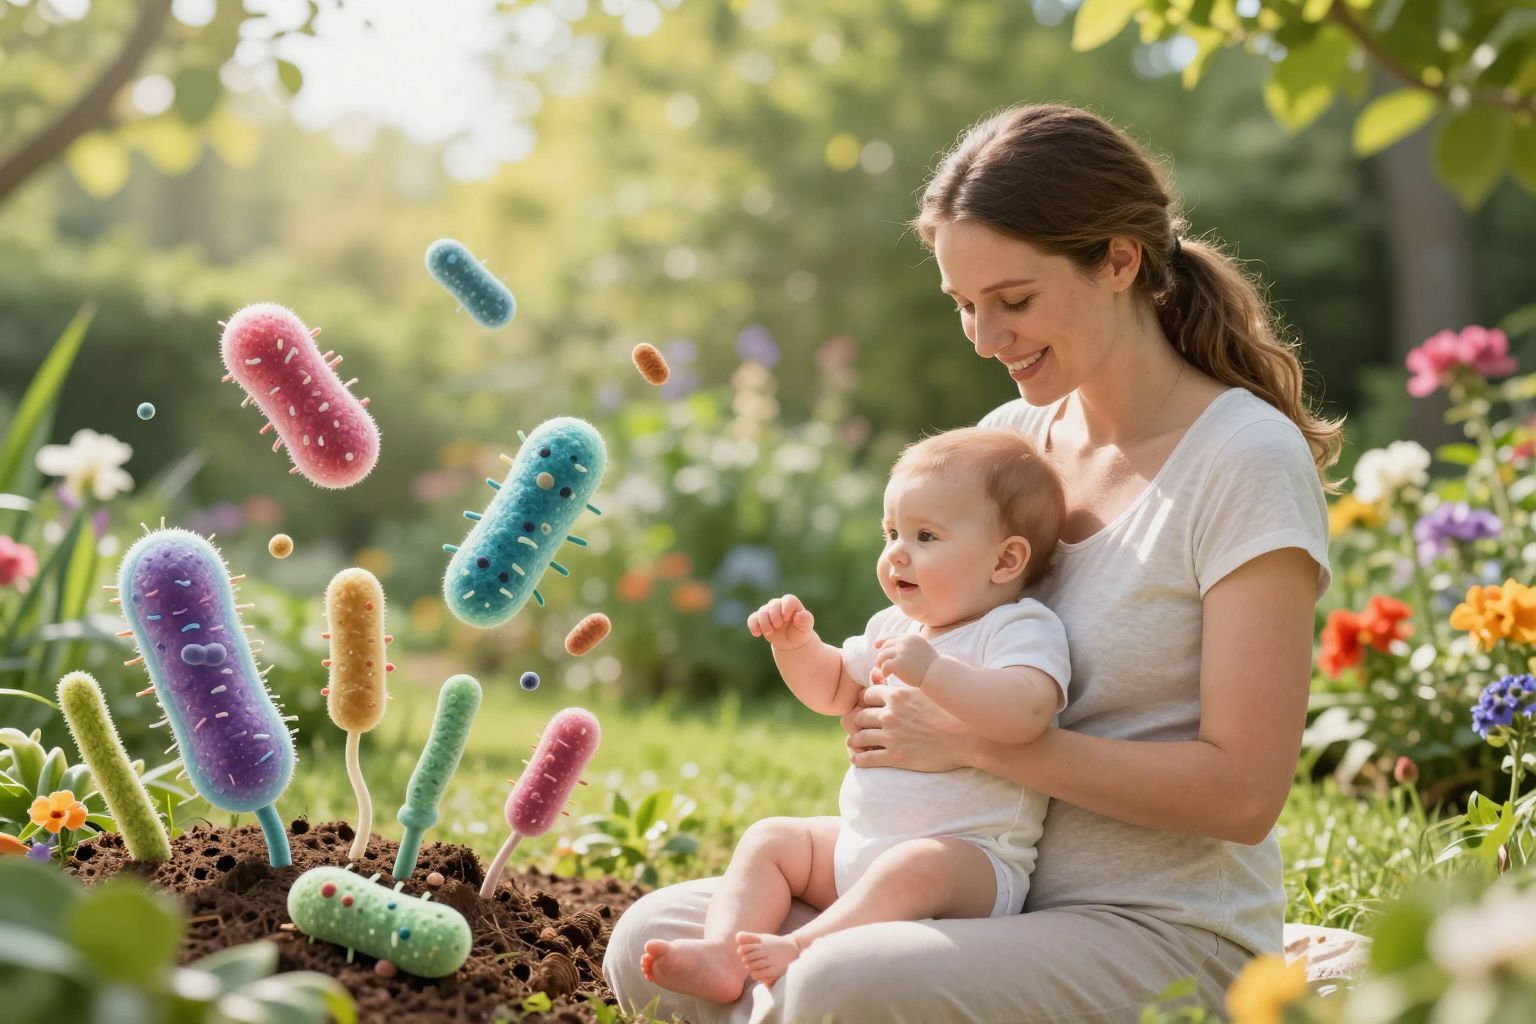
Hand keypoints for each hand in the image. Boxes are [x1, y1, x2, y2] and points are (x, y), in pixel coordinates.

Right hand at [747, 594, 816, 651]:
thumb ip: (806, 620)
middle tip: (778, 626)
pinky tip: (757, 634)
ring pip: (762, 612)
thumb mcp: (806, 627)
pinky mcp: (759, 619)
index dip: (786, 607)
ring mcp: (768, 611)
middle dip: (774, 616)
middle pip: (773, 604)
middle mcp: (779, 605)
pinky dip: (753, 626)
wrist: (790, 641)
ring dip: (764, 623)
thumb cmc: (800, 631)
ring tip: (770, 633)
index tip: (786, 618)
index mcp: (791, 603)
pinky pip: (752, 619)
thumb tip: (798, 616)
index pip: (788, 600)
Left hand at [840, 683, 975, 771]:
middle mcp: (890, 714)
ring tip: (854, 744)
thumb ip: (909, 686)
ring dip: (854, 740)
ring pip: (859, 736)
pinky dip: (859, 759)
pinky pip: (867, 758)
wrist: (968, 738)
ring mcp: (891, 736)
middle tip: (856, 726)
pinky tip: (858, 760)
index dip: (865, 702)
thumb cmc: (952, 713)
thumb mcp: (928, 693)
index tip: (866, 708)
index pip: (867, 695)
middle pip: (859, 715)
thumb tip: (904, 677)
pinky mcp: (895, 757)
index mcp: (898, 695)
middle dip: (856, 721)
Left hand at [872, 634, 938, 686]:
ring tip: (883, 670)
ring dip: (881, 664)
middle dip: (882, 655)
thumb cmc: (930, 666)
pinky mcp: (898, 663)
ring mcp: (902, 652)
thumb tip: (890, 647)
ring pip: (882, 656)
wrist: (938, 675)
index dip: (883, 641)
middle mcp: (906, 642)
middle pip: (885, 646)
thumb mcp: (920, 650)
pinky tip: (887, 676)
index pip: (893, 637)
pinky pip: (884, 666)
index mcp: (911, 637)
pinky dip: (884, 672)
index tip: (876, 645)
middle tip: (880, 664)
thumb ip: (908, 647)